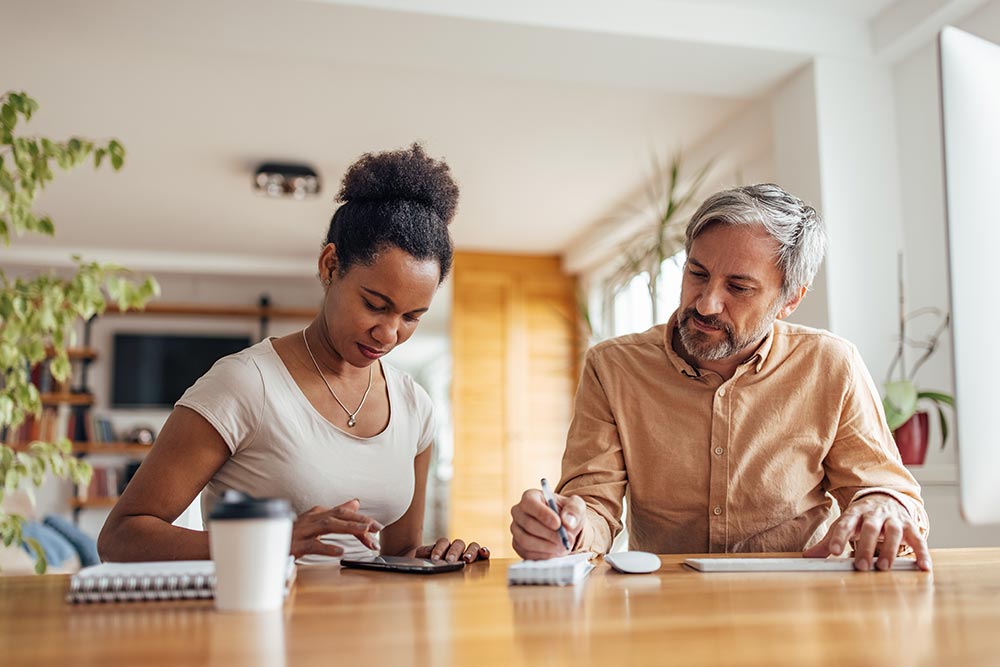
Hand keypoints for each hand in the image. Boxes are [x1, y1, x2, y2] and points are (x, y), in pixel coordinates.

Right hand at [291, 499, 381, 557]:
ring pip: (328, 526)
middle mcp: (311, 519)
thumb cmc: (294, 534)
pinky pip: (313, 546)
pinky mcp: (295, 545)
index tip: (377, 527)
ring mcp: (303, 531)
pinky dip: (327, 547)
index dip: (361, 518)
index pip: (343, 513)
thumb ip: (337, 512)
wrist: (268, 544)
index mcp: (317, 513)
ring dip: (348, 527)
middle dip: (359, 521)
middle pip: (339, 516)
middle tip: (377, 529)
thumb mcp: (317, 521)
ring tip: (364, 532)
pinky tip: (340, 551)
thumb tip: (356, 502)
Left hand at [414, 539, 489, 562]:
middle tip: (450, 561)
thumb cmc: (425, 565)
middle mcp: (456, 548)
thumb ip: (423, 554)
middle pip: (458, 543)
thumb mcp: (421, 559)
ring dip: (470, 552)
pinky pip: (483, 553)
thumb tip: (426, 553)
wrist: (428, 570)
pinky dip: (484, 551)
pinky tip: (484, 553)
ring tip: (467, 559)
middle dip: (454, 552)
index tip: (435, 559)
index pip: (443, 542)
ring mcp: (467, 553)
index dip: (439, 549)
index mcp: (443, 546)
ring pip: (472, 546)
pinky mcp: (477, 560)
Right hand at [510, 488, 585, 559]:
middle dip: (549, 534)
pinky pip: (526, 553)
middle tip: (566, 540)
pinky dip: (542, 555)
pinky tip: (555, 553)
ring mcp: (516, 529)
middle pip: (528, 524)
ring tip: (563, 547)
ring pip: (525, 540)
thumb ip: (574, 510)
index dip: (542, 514)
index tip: (558, 524)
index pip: (530, 503)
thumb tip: (568, 522)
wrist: (563, 527)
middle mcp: (518, 512)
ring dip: (546, 546)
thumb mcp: (576, 506)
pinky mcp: (518, 545)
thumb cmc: (566, 513)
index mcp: (530, 496)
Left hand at [803, 494, 931, 570]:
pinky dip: (922, 553)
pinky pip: (918, 539)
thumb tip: (807, 557)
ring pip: (893, 532)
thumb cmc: (861, 518)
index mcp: (854, 513)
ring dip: (889, 549)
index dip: (839, 537)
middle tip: (861, 566)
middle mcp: (874, 514)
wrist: (885, 499)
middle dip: (865, 546)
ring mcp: (893, 519)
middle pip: (869, 528)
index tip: (835, 552)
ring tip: (884, 567)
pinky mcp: (910, 526)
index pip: (845, 523)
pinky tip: (923, 567)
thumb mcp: (845, 525)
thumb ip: (829, 542)